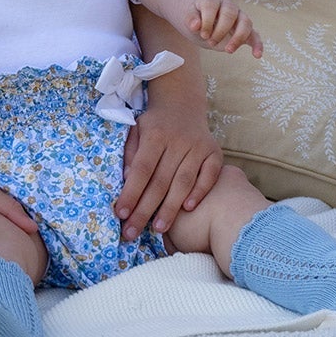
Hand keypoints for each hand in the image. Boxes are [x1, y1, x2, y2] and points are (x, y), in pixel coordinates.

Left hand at [116, 91, 224, 241]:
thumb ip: (131, 154)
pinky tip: (188, 209)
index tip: (121, 215)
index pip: (141, 169)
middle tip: (132, 233)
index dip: (131, 193)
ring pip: (183, 182)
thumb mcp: (137, 130)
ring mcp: (198, 146)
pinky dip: (200, 192)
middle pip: (160, 181)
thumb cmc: (155, 125)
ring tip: (158, 229)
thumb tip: (127, 180)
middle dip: (145, 210)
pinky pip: (209, 176)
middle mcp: (178, 141)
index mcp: (155, 135)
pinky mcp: (215, 152)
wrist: (182, 103)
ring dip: (170, 208)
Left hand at [188, 0, 262, 57]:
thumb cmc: (199, 19)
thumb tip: (195, 26)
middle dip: (220, 31)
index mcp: (212, 1)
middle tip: (210, 42)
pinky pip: (255, 35)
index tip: (202, 34)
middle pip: (229, 14)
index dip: (206, 21)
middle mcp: (228, 7)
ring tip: (228, 50)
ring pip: (246, 23)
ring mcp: (239, 18)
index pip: (211, 6)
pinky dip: (257, 45)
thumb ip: (191, 19)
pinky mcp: (246, 31)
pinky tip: (257, 55)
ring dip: (238, 38)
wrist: (208, 21)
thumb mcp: (190, 17)